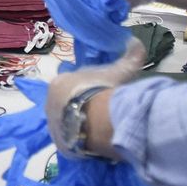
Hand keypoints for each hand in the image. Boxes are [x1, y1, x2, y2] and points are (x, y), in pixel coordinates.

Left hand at [44, 39, 146, 154]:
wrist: (97, 119)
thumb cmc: (105, 90)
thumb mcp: (120, 72)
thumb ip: (129, 57)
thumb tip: (137, 41)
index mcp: (59, 83)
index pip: (70, 84)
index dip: (86, 87)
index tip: (100, 92)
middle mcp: (49, 104)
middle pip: (66, 104)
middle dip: (82, 106)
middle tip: (101, 110)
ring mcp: (53, 126)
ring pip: (68, 123)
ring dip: (81, 123)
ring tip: (100, 126)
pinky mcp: (61, 144)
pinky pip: (71, 142)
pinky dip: (82, 140)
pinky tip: (96, 140)